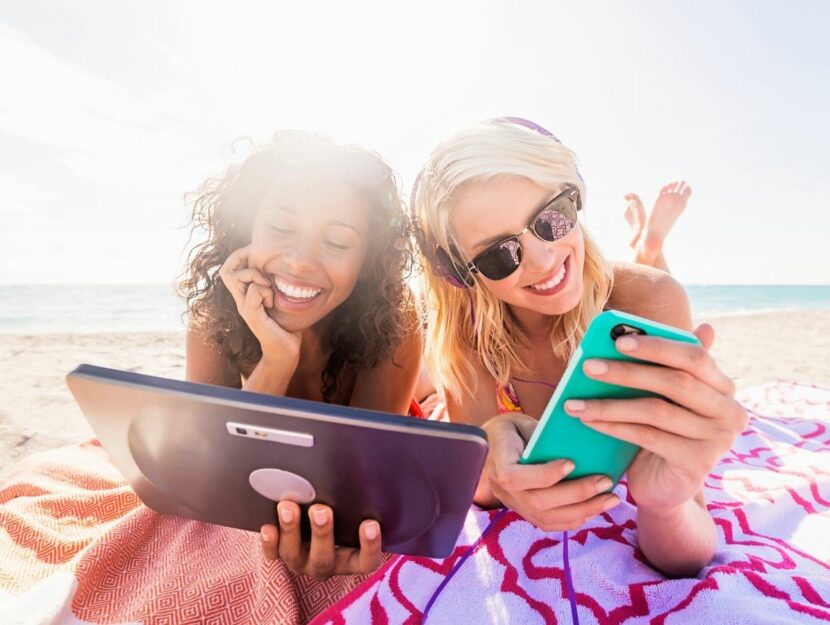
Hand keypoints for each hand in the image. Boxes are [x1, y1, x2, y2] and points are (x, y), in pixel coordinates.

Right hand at [218, 245, 301, 364]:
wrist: (285, 350)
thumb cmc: (286, 323)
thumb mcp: (280, 297)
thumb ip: (275, 283)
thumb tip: (281, 263)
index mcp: (245, 294)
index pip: (229, 268)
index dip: (240, 255)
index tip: (258, 253)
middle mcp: (240, 300)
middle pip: (226, 271)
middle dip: (243, 259)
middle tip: (263, 265)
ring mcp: (244, 308)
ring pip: (236, 277)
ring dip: (256, 275)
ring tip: (269, 286)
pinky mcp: (252, 316)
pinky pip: (253, 292)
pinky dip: (265, 291)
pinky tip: (273, 302)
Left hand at [260, 502, 382, 579]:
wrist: (314, 519)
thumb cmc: (345, 511)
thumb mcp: (354, 511)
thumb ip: (359, 501)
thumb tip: (364, 466)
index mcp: (352, 558)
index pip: (366, 560)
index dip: (370, 545)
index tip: (370, 523)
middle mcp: (327, 564)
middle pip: (325, 558)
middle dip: (322, 533)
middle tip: (321, 510)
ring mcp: (302, 562)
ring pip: (295, 555)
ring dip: (291, 530)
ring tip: (288, 506)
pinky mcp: (281, 555)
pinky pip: (273, 555)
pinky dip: (270, 542)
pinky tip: (268, 526)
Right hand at [476, 413, 620, 530]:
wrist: (492, 449)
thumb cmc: (510, 431)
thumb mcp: (519, 423)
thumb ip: (539, 434)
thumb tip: (574, 439)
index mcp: (498, 464)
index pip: (516, 477)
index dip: (544, 475)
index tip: (571, 463)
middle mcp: (504, 491)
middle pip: (539, 502)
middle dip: (576, 494)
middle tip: (605, 482)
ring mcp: (515, 506)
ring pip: (549, 518)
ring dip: (584, 510)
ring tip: (611, 498)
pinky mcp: (526, 515)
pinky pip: (552, 524)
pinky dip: (576, 518)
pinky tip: (596, 507)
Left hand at [564, 323, 747, 513]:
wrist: (664, 487)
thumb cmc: (659, 432)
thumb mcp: (657, 398)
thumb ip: (653, 367)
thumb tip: (625, 331)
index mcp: (722, 386)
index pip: (694, 356)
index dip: (657, 346)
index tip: (617, 340)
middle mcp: (728, 411)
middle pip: (675, 382)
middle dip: (627, 372)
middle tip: (588, 366)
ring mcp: (717, 440)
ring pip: (656, 411)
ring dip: (610, 404)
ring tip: (574, 401)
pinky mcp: (697, 464)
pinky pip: (648, 437)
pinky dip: (614, 426)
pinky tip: (589, 420)